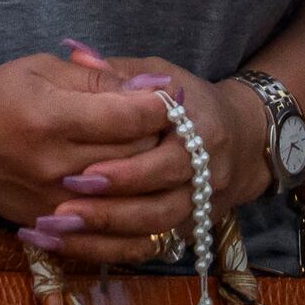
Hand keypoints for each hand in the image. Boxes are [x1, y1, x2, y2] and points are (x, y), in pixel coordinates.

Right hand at [0, 50, 183, 234]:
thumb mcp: (39, 68)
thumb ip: (96, 76)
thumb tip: (152, 84)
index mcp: (49, 118)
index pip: (128, 116)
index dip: (160, 104)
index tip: (172, 91)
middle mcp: (55, 166)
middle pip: (137, 155)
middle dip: (162, 136)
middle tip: (171, 120)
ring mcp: (57, 203)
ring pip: (132, 196)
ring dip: (154, 175)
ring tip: (159, 153)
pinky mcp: (56, 228)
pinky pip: (114, 233)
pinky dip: (140, 219)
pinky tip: (149, 199)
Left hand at [28, 51, 261, 274]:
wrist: (243, 139)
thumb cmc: (186, 100)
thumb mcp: (159, 72)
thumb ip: (118, 70)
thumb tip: (78, 55)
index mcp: (198, 122)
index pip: (163, 151)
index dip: (126, 165)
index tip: (83, 168)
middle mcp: (206, 167)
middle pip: (161, 198)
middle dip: (112, 206)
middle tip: (63, 207)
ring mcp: (200, 201)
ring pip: (156, 227)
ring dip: (107, 232)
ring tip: (62, 228)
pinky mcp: (190, 225)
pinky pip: (152, 246)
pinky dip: (112, 249)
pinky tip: (73, 245)